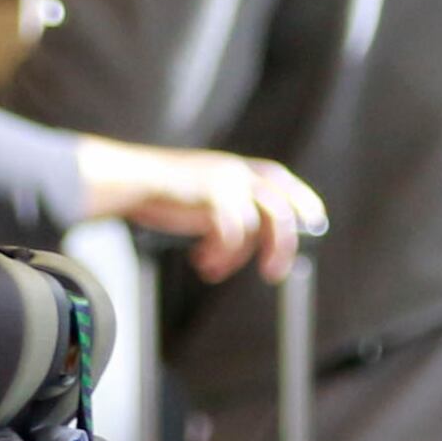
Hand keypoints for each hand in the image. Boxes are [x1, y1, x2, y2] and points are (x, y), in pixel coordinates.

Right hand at [84, 142, 326, 281]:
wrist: (130, 180)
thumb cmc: (157, 192)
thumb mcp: (198, 192)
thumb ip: (222, 206)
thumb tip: (240, 238)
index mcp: (234, 168)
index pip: (280, 180)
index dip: (301, 200)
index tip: (311, 224)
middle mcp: (236, 172)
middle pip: (281, 207)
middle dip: (283, 243)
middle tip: (273, 272)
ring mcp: (227, 183)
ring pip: (263, 222)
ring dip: (247, 256)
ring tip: (222, 271)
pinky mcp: (214, 197)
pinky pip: (233, 233)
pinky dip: (220, 254)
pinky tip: (202, 263)